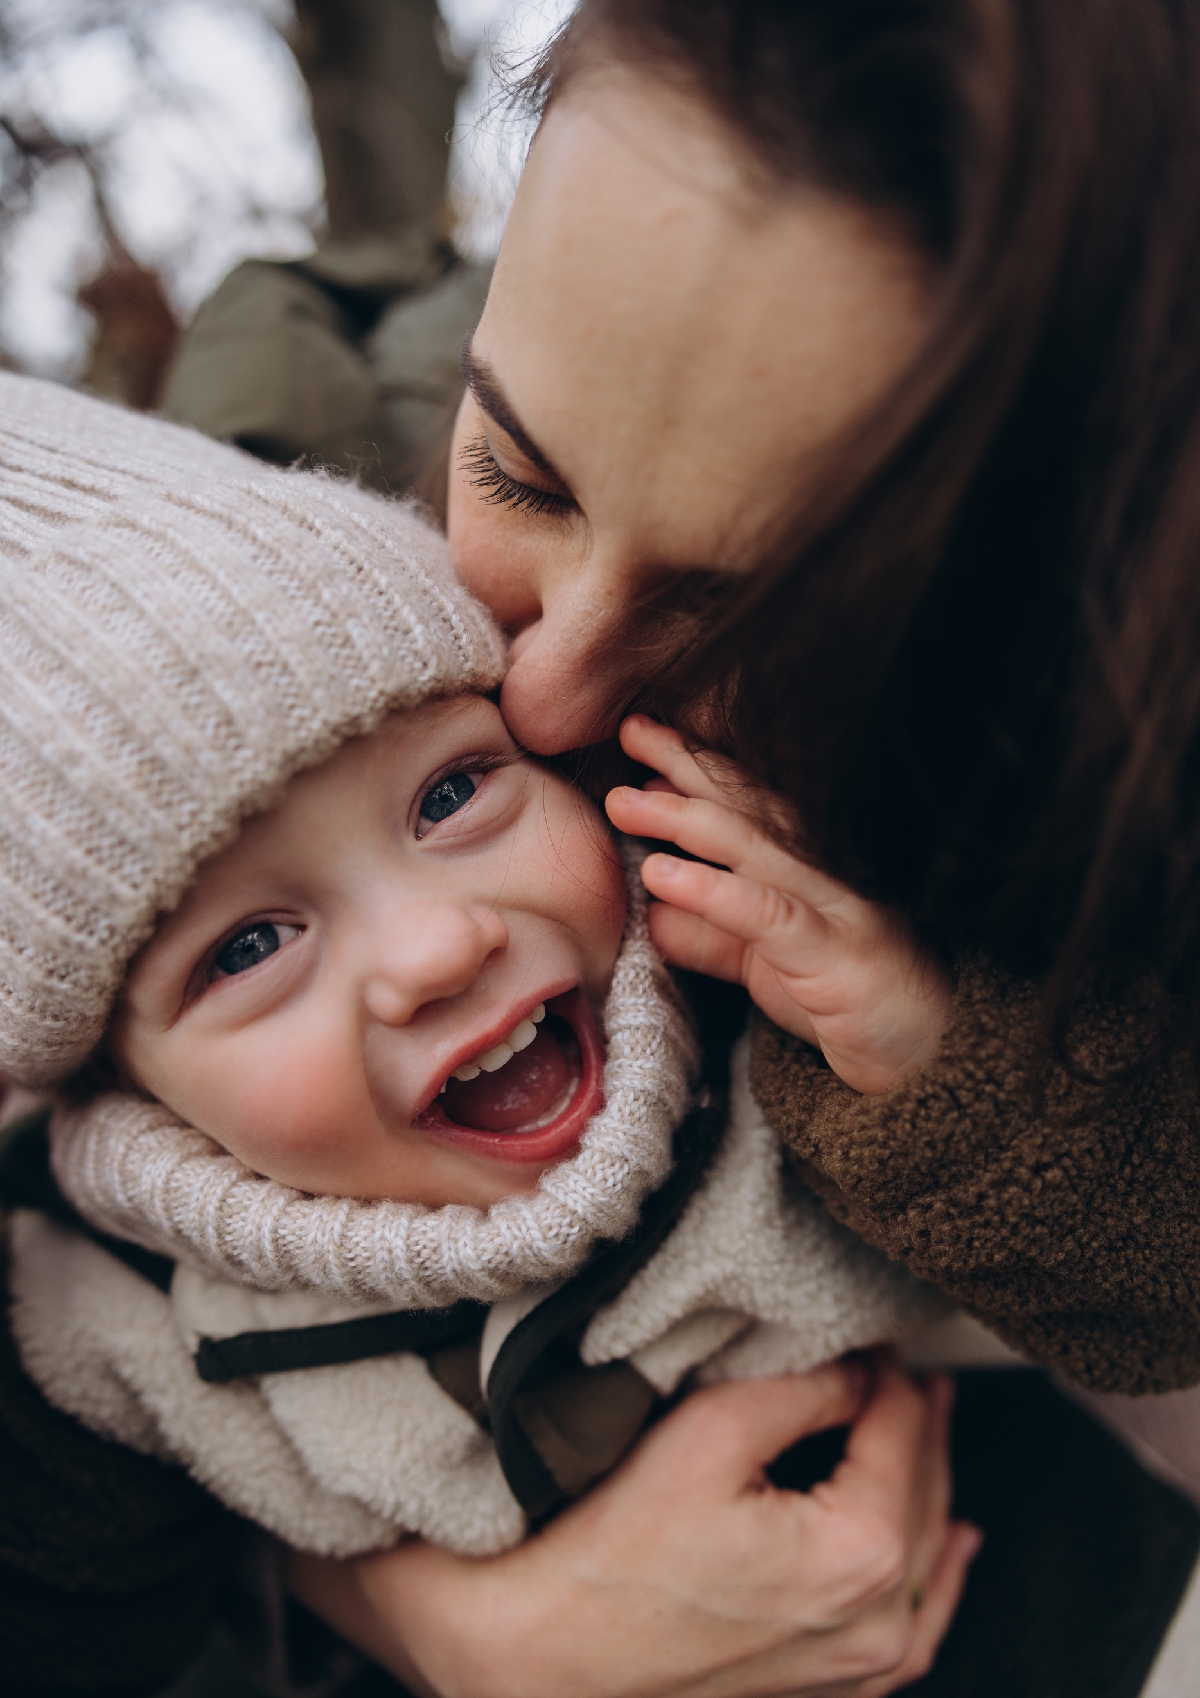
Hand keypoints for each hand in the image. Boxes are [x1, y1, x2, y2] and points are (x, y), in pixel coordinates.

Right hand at [289, 1354, 980, 1697]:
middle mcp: (875, 1623)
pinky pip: (910, 1631)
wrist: (545, 1657)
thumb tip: (860, 1370)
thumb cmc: (613, 1552)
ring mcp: (857, 1671)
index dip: (891, 1370)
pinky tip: (948, 1549)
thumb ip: (802, 1389)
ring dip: (929, 1485)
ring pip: (923, 1558)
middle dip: (918, 1421)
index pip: (901, 1431)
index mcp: (858, 1553)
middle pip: (922, 1491)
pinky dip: (931, 1578)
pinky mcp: (828, 1694)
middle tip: (909, 1368)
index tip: (876, 1334)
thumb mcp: (706, 1434)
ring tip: (928, 1426)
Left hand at [605, 716, 951, 1093]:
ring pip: (754, 846)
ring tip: (628, 801)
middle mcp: (823, 870)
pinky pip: (766, 915)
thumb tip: (652, 916)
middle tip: (632, 729)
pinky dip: (712, 892)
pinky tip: (663, 876)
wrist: (932, 1055)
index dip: (697, 765)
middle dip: (688, 764)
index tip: (643, 735)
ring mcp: (833, 905)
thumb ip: (714, 936)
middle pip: (749, 805)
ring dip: (686, 817)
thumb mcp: (765, 964)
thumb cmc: (848, 998)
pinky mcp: (833, 953)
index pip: (748, 801)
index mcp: (807, 866)